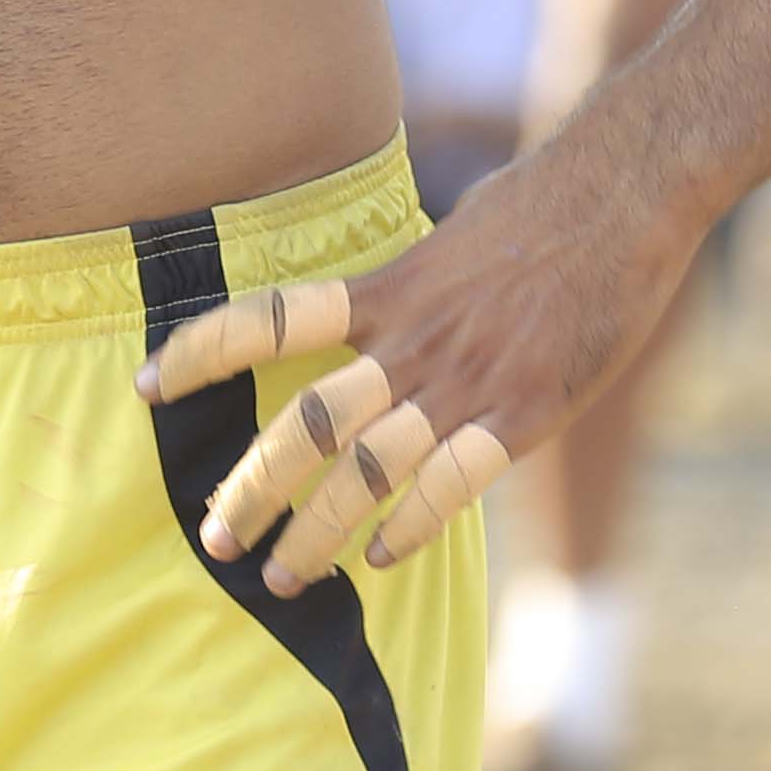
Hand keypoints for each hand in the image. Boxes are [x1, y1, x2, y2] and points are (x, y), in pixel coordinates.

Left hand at [142, 134, 700, 594]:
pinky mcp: (526, 411)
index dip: (199, 351)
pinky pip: (453, 484)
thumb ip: (405, 290)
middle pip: (307, 423)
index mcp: (386, 290)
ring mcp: (467, 379)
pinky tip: (381, 559)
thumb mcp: (449, 240)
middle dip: (252, 487)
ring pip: (367, 470)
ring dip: (316, 531)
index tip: (145, 386)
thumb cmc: (539, 207)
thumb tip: (374, 319)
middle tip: (214, 538)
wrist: (625, 192)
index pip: (267, 320)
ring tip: (281, 578)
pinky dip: (411, 527)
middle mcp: (412, 340)